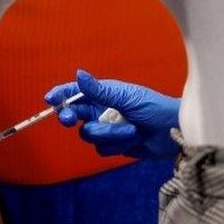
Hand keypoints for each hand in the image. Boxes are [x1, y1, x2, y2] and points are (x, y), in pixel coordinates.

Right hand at [45, 70, 179, 158]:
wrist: (174, 133)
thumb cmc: (154, 108)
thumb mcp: (126, 97)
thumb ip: (99, 90)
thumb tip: (78, 74)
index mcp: (103, 94)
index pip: (75, 93)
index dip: (60, 95)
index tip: (49, 99)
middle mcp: (101, 110)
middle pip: (74, 115)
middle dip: (72, 117)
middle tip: (71, 119)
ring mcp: (106, 129)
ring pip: (89, 135)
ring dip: (110, 134)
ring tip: (132, 130)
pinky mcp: (113, 145)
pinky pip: (102, 149)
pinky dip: (118, 145)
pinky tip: (134, 139)